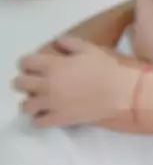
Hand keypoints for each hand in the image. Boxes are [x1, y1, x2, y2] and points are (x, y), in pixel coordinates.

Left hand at [12, 37, 140, 127]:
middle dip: (24, 83)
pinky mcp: (59, 118)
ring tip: (38, 102)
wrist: (121, 93)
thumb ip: (71, 43)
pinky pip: (39, 122)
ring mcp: (51, 103)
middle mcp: (46, 83)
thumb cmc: (108, 69)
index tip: (33, 66)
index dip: (27, 64)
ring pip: (25, 105)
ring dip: (29, 103)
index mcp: (53, 65)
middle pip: (19, 84)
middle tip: (34, 84)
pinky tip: (45, 117)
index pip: (25, 62)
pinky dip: (39, 120)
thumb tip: (57, 42)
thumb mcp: (91, 49)